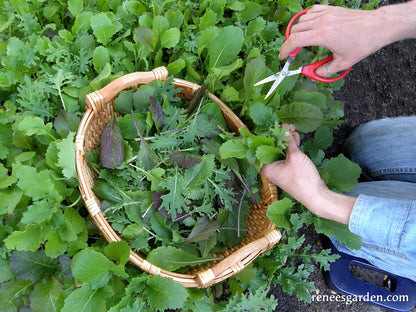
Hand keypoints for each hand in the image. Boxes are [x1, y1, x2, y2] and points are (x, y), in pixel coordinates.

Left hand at [262, 125, 355, 224]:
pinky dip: (292, 149)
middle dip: (281, 136)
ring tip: (293, 129)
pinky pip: (288, 157)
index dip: (272, 134)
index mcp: (267, 167)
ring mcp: (280, 171)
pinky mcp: (290, 172)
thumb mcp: (295, 156)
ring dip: (288, 141)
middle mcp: (271, 170)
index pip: (265, 147)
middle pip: (273, 149)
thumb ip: (289, 142)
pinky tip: (296, 139)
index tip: (278, 125)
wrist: (316, 195)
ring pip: (282, 152)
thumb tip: (284, 130)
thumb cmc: (302, 178)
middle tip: (288, 125)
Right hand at [279, 4, 415, 77]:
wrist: (378, 26)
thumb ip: (326, 70)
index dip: (285, 50)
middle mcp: (322, 22)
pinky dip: (306, 20)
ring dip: (297, 31)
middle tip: (293, 53)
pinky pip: (311, 11)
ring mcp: (326, 13)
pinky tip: (310, 27)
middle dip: (291, 42)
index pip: (295, 40)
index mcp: (323, 35)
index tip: (283, 57)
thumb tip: (316, 74)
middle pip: (295, 30)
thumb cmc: (364, 42)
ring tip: (301, 41)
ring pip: (301, 20)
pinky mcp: (331, 9)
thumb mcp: (344, 62)